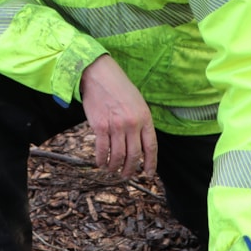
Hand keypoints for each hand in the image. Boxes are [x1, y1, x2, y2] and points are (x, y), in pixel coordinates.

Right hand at [79, 54, 156, 177]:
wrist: (99, 75)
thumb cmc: (119, 87)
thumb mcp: (138, 102)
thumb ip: (141, 122)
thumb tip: (140, 143)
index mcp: (145, 117)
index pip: (151, 147)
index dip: (151, 163)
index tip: (148, 174)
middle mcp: (132, 123)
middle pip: (134, 155)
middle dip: (130, 169)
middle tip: (126, 176)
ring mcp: (116, 126)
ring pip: (118, 155)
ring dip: (115, 167)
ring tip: (112, 171)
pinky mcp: (100, 126)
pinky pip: (102, 149)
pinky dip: (101, 160)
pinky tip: (101, 163)